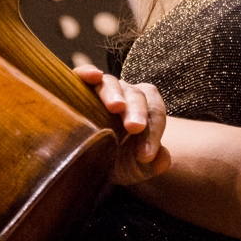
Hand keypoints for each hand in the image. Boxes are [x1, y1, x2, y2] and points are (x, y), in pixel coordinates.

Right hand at [74, 64, 170, 184]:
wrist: (88, 161)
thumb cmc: (116, 162)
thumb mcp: (134, 168)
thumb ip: (152, 165)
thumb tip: (163, 158)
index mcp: (145, 110)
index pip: (155, 112)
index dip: (153, 132)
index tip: (146, 156)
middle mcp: (126, 94)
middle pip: (137, 95)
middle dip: (137, 111)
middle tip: (135, 128)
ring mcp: (102, 89)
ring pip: (111, 83)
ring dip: (114, 94)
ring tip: (116, 107)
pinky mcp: (77, 87)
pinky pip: (82, 75)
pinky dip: (87, 72)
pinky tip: (93, 75)